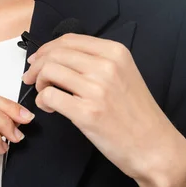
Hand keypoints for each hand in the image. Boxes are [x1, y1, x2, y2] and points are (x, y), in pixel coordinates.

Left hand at [22, 33, 185, 184]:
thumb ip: (97, 62)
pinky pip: (49, 96)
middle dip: (37, 65)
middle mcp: (106, 66)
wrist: (154, 146)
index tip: (38, 59)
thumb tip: (59, 58)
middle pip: (55, 54)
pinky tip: (51, 108)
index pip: (69, 40)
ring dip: (39, 83)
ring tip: (45, 94)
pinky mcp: (87, 112)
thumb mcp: (124, 74)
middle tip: (31, 78)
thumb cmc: (137, 113)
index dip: (47, 48)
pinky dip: (43, 100)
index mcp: (116, 53)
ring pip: (49, 71)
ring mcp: (97, 89)